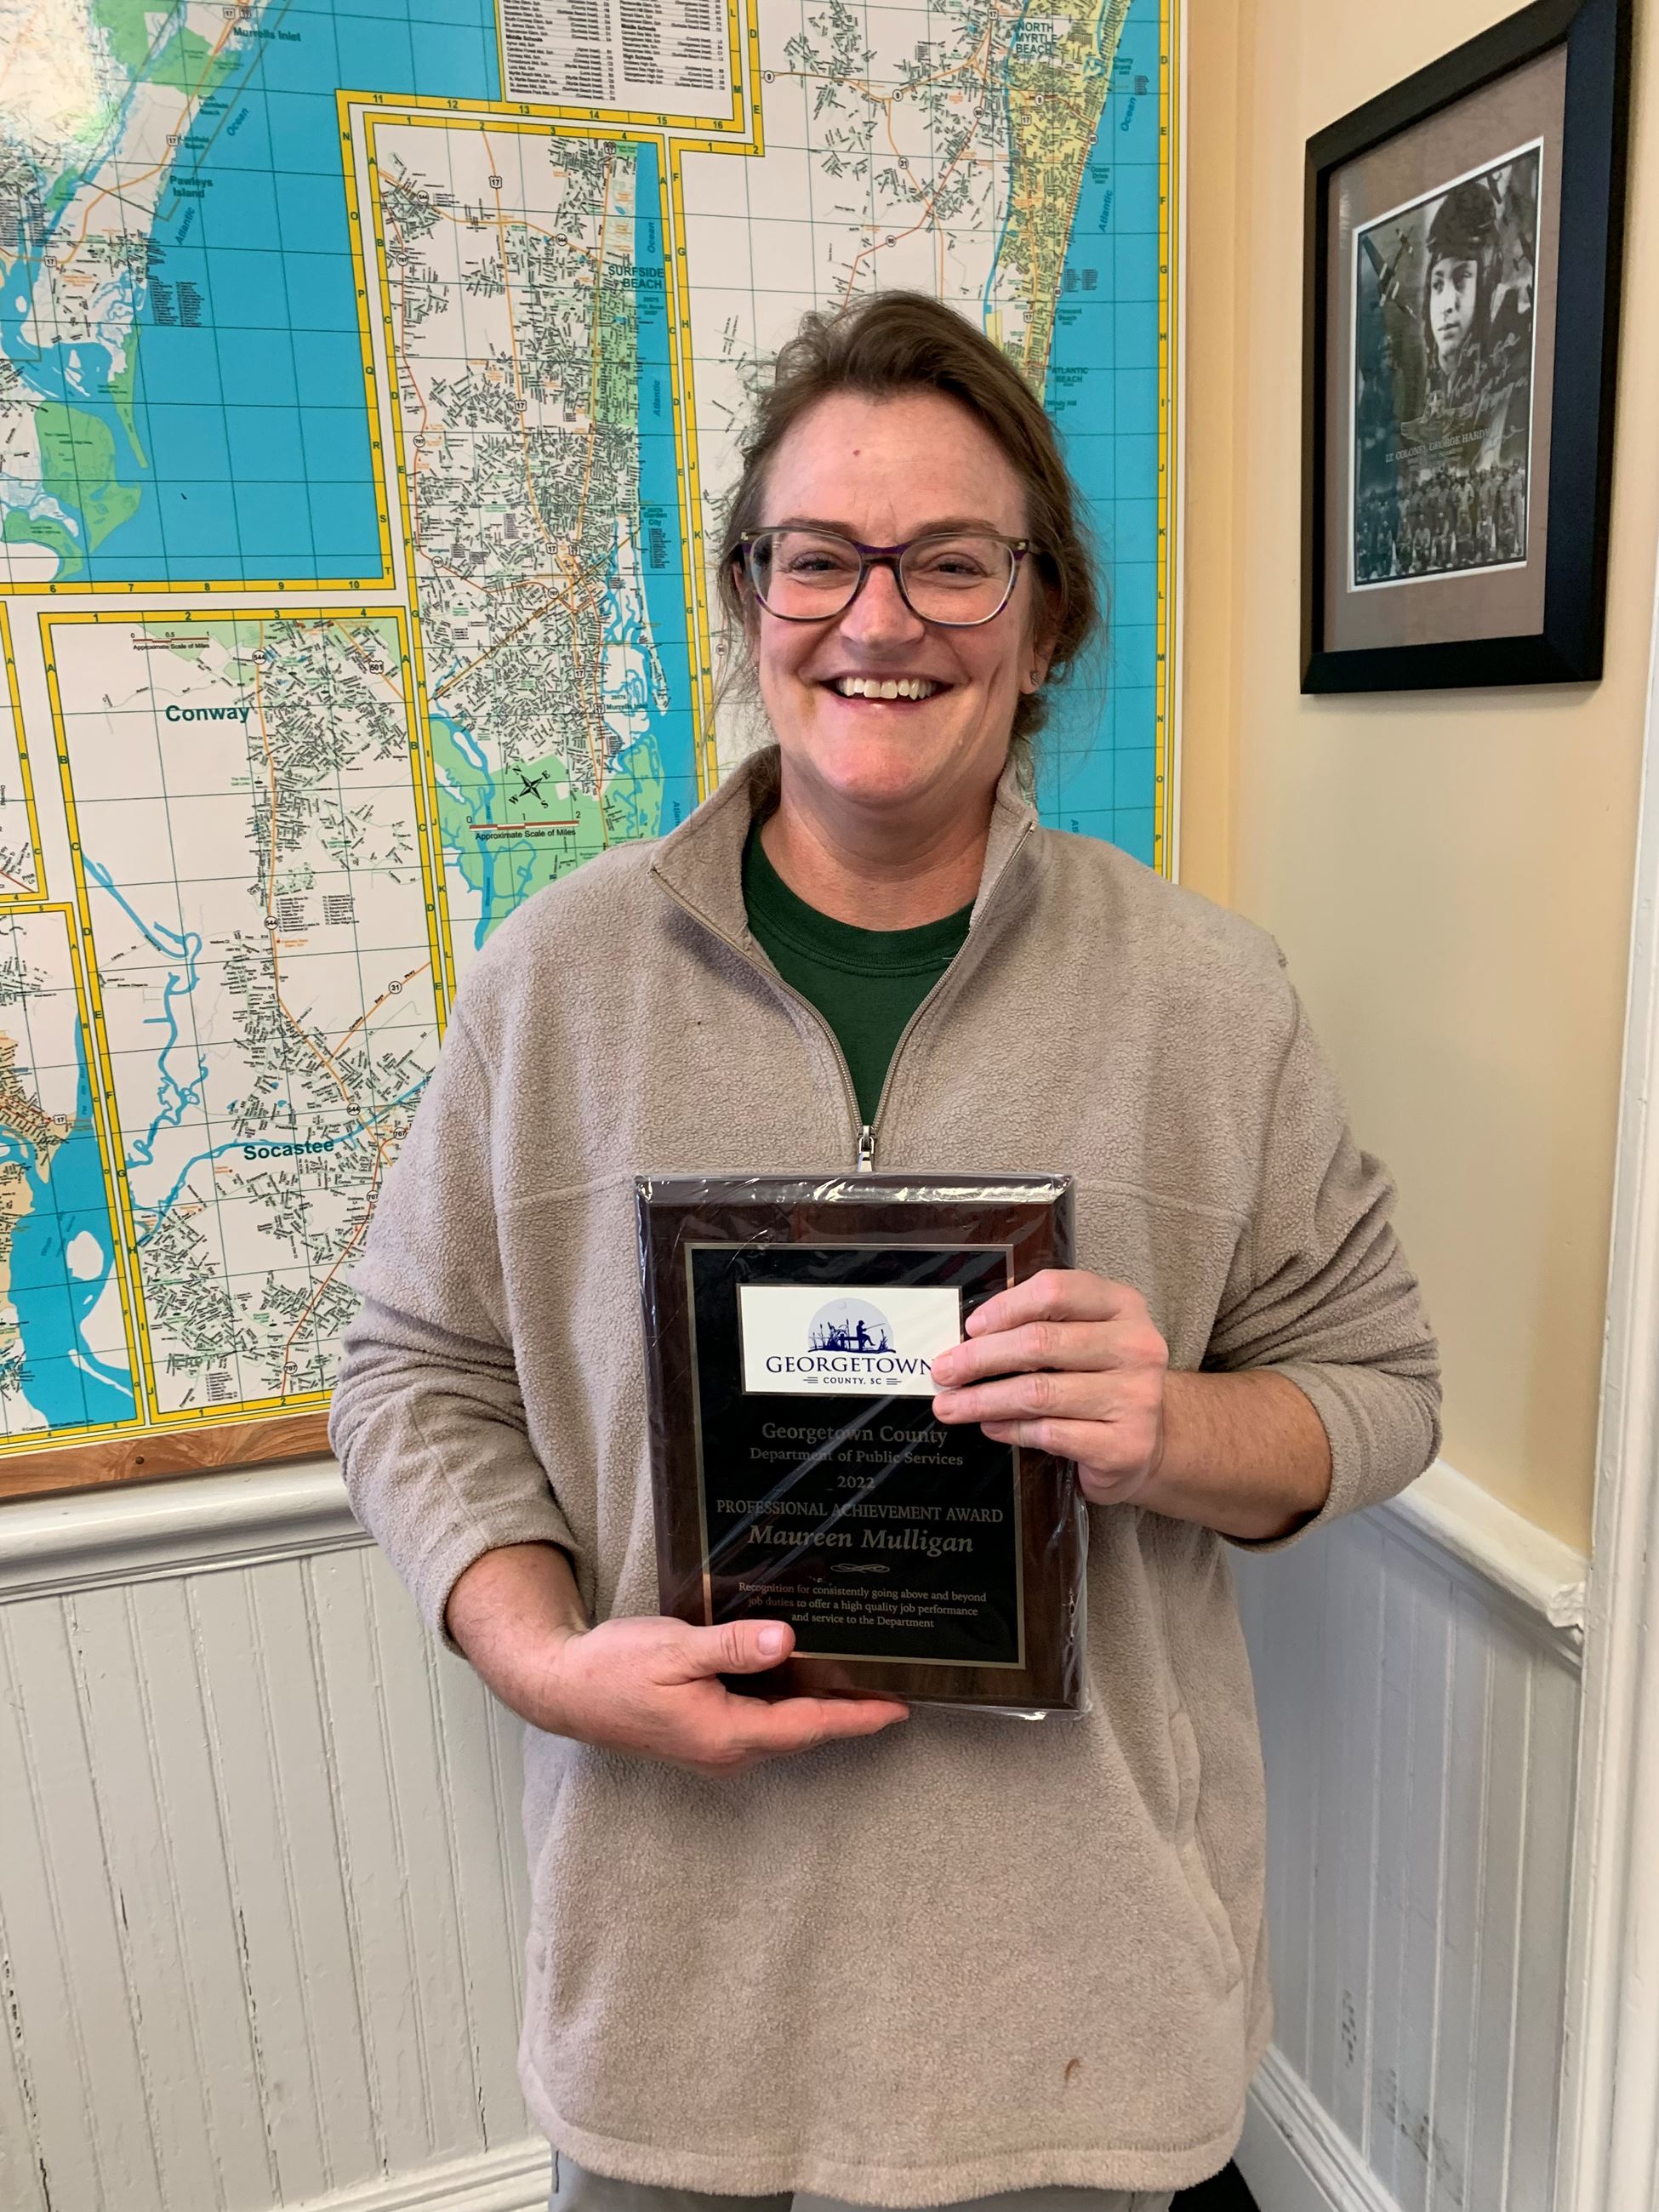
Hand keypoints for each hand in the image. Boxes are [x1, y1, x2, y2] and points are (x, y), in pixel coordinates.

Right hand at [537, 1614, 909, 1777]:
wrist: (564, 1689)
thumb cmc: (614, 1668)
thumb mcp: (675, 1648)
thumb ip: (732, 1647)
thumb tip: (788, 1641)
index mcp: (725, 1733)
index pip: (807, 1725)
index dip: (856, 1716)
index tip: (899, 1708)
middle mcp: (726, 1752)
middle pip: (802, 1731)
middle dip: (848, 1712)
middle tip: (891, 1686)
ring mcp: (714, 1748)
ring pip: (783, 1729)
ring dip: (820, 1709)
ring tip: (858, 1680)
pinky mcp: (704, 1735)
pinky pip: (761, 1723)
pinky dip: (789, 1704)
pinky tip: (800, 1677)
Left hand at [929, 1267, 1169, 1506]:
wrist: (1151, 1440)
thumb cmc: (1103, 1379)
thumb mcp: (1086, 1336)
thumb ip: (1042, 1324)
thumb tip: (971, 1336)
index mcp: (1123, 1306)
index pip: (1056, 1291)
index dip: (1006, 1307)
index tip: (970, 1327)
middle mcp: (1136, 1347)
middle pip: (1040, 1342)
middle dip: (980, 1358)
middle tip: (943, 1371)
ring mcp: (1135, 1398)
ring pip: (1039, 1392)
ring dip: (983, 1400)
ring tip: (950, 1406)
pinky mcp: (1124, 1445)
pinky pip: (1050, 1433)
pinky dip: (1010, 1429)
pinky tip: (990, 1426)